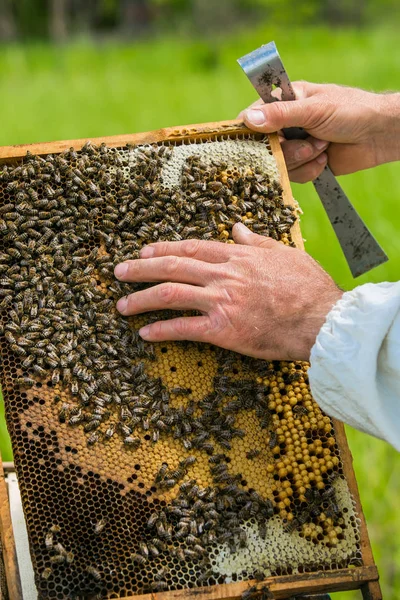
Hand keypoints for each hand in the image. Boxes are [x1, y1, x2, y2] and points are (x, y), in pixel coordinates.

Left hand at [114, 224, 341, 360]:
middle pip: (172, 267)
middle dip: (141, 269)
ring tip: (122, 306)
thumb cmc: (309, 287)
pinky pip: (184, 329)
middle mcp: (224, 275)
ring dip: (142, 298)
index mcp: (238, 257)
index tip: (144, 250)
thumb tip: (237, 228)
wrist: (322, 320)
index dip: (164, 248)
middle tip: (119, 272)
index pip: (192, 248)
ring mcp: (221, 301)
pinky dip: (162, 330)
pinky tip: (145, 333)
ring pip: (171, 294)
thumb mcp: (285, 253)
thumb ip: (257, 241)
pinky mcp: (223, 330)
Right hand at [240, 82, 399, 182]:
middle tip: (308, 142)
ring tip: (323, 147)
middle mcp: (286, 124)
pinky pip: (294, 176)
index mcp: (285, 102)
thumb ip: (280, 115)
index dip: (250, 132)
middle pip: (265, 147)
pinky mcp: (305, 164)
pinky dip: (311, 170)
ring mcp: (295, 145)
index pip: (253, 116)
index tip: (255, 142)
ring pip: (280, 164)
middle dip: (287, 150)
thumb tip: (247, 120)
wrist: (379, 135)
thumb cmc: (351, 110)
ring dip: (303, 159)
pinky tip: (325, 159)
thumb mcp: (313, 109)